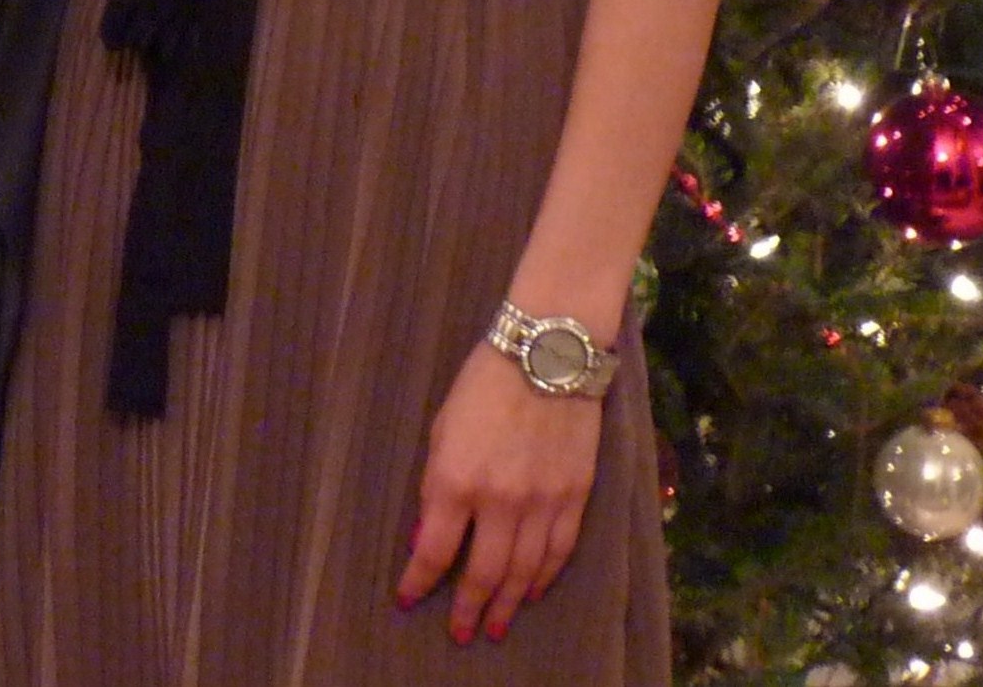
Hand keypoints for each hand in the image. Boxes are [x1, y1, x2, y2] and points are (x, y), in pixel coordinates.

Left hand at [394, 339, 601, 646]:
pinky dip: (543, 577)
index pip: (434, 553)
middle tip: (461, 633)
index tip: (407, 601)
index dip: (418, 583)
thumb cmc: (485, 381)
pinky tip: (530, 591)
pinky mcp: (574, 495)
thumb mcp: (443, 428)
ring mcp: (541, 501)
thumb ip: (435, 488)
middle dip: (468, 609)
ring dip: (505, 604)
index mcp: (457, 479)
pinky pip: (558, 551)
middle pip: (482, 574)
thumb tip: (426, 539)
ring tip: (494, 626)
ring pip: (522, 572)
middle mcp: (499, 500)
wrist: (548, 350)